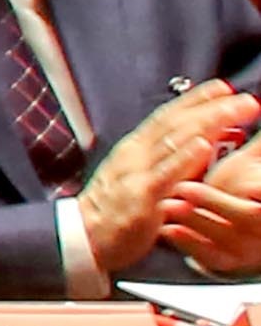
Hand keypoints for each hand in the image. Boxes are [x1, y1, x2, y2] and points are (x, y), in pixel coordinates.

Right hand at [82, 84, 259, 274]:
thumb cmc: (114, 210)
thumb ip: (170, 161)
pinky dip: (185, 157)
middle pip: (177, 123)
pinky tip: (204, 145)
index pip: (168, 116)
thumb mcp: (140, 177)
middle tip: (243, 99)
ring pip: (174, 141)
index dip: (196, 99)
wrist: (82, 237)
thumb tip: (205, 142)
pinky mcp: (141, 197)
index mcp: (135, 148)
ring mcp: (137, 173)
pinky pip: (165, 174)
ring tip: (233, 111)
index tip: (223, 87)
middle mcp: (136, 154)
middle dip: (213, 107)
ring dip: (207, 123)